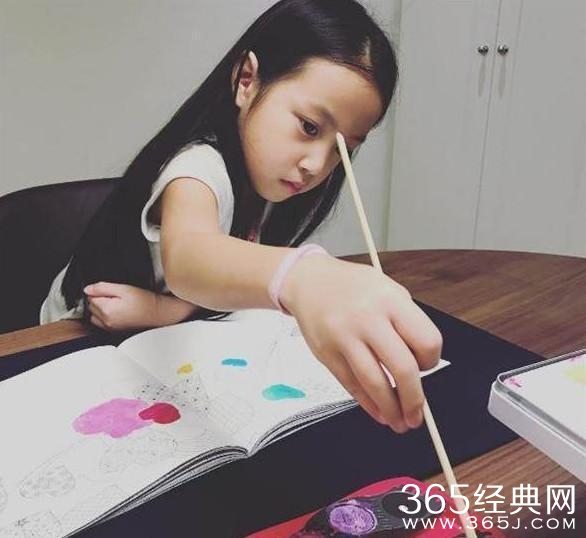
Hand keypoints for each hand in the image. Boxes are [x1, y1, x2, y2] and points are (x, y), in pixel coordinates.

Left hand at [84, 282, 197, 330]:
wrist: (157, 313)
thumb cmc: (145, 301)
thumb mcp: (124, 289)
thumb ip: (103, 287)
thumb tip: (88, 289)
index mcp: (107, 310)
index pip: (91, 296)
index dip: (101, 290)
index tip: (112, 290)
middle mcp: (106, 321)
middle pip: (91, 306)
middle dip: (100, 299)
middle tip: (116, 296)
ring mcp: (110, 328)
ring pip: (95, 315)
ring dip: (101, 309)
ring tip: (116, 304)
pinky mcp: (115, 331)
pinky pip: (102, 323)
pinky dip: (106, 317)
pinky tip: (118, 312)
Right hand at [281, 256, 441, 432]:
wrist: (308, 281)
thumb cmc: (352, 286)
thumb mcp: (388, 289)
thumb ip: (406, 322)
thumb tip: (421, 366)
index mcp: (391, 301)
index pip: (426, 341)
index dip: (431, 360)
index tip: (426, 367)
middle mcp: (368, 319)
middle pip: (403, 369)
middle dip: (414, 400)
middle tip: (417, 415)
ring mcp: (344, 337)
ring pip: (374, 384)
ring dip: (390, 410)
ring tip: (399, 422)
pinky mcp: (327, 353)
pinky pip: (351, 385)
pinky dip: (367, 404)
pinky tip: (378, 412)